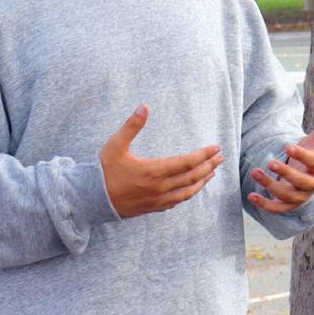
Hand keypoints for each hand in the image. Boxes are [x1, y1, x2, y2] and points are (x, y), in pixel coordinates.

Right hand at [101, 105, 224, 218]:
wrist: (92, 199)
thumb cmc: (104, 171)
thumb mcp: (116, 145)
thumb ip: (132, 126)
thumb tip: (144, 106)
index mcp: (154, 171)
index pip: (187, 162)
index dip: (204, 155)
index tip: (215, 148)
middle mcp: (160, 187)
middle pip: (192, 177)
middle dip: (209, 166)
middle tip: (220, 158)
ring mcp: (158, 200)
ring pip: (188, 192)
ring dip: (202, 181)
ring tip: (212, 173)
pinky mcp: (153, 208)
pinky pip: (177, 202)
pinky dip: (188, 193)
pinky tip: (191, 188)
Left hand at [247, 108, 313, 214]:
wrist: (307, 176)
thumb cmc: (311, 155)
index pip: (312, 162)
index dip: (301, 155)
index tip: (287, 147)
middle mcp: (311, 185)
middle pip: (300, 182)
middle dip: (285, 173)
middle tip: (270, 162)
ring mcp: (299, 197)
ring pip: (286, 195)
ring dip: (270, 185)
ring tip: (255, 172)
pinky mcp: (287, 205)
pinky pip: (276, 208)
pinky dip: (264, 204)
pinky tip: (251, 196)